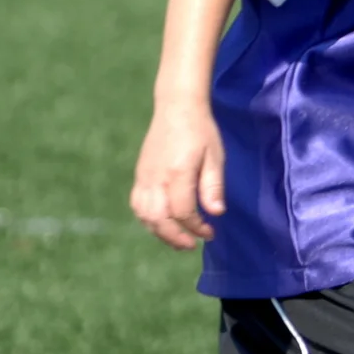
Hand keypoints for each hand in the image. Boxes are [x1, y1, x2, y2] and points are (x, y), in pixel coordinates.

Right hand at [130, 101, 225, 249]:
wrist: (176, 108)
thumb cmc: (201, 131)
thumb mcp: (215, 156)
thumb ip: (213, 186)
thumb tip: (216, 213)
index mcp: (177, 172)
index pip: (182, 211)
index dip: (196, 228)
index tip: (210, 233)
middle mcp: (156, 177)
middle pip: (159, 219)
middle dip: (175, 237)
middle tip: (192, 245)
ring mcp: (144, 177)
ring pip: (144, 214)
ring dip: (160, 232)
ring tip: (178, 240)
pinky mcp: (140, 175)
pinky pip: (138, 204)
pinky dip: (148, 220)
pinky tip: (163, 224)